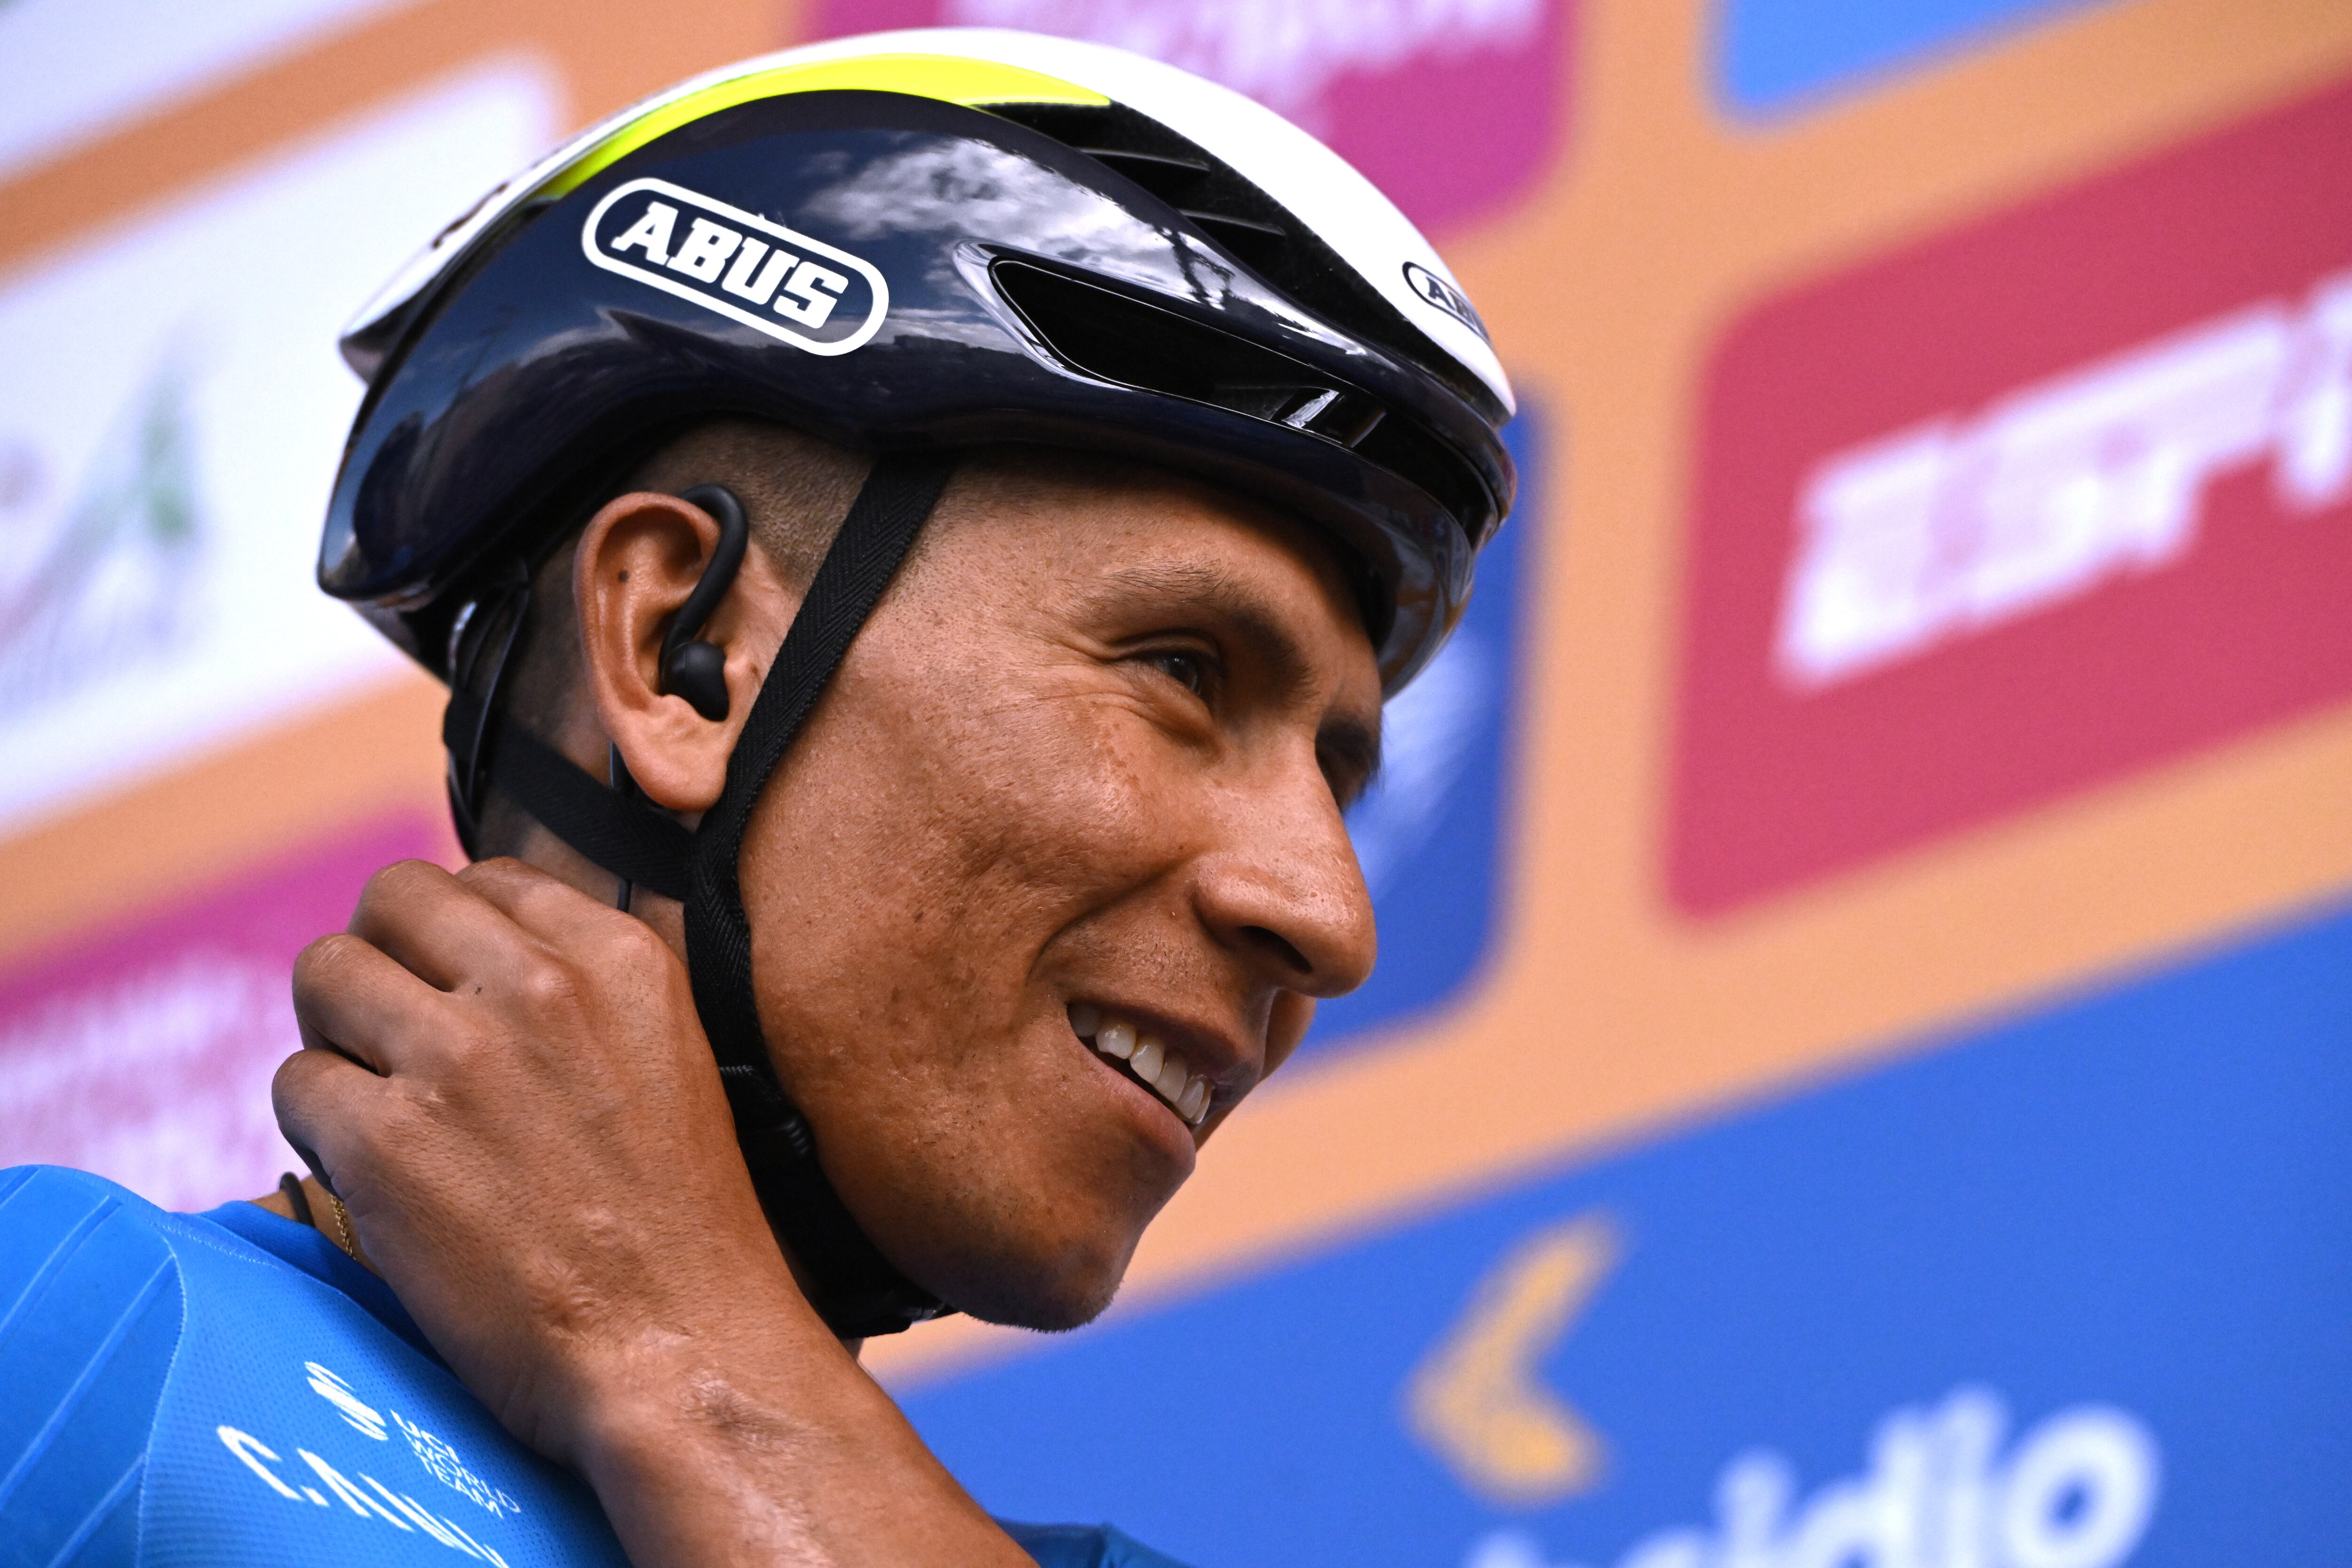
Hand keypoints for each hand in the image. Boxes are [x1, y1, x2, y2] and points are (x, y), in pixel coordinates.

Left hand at [275, 858, 1025, 1566]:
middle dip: (380, 962)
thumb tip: (468, 958)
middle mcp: (536, 984)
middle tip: (391, 1040)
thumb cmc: (678, 1223)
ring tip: (374, 1104)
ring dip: (336, 1037)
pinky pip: (295, 1083)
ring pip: (324, 972)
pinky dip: (316, 1129)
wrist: (680, 1346)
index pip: (481, 879)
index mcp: (617, 956)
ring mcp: (456, 1058)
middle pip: (388, 900)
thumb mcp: (664, 1054)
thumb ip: (577, 993)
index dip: (450, 941)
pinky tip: (370, 1172)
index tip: (454, 1000)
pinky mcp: (385, 1142)